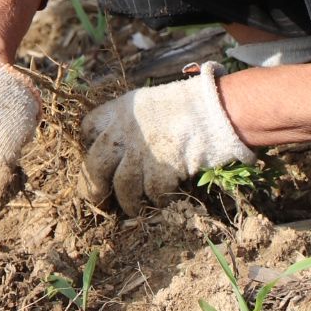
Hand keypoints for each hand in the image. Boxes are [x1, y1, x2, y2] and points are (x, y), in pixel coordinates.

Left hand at [80, 62, 254, 212]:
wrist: (221, 107)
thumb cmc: (193, 104)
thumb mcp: (153, 102)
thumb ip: (135, 121)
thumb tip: (125, 146)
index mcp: (121, 108)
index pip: (89, 128)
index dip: (89, 145)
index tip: (99, 159)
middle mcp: (125, 129)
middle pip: (95, 163)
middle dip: (93, 186)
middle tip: (98, 200)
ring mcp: (142, 149)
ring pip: (121, 185)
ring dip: (127, 202)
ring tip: (134, 209)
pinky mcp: (162, 168)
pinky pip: (152, 193)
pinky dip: (157, 201)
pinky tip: (164, 201)